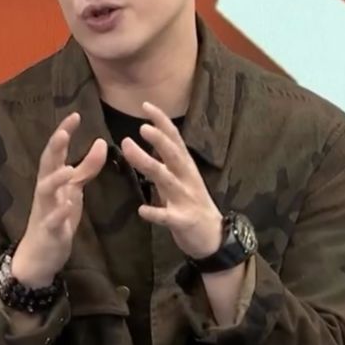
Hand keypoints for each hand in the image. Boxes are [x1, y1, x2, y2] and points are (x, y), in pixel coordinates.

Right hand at [12, 112, 106, 286]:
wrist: (39, 254)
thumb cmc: (56, 216)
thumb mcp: (74, 190)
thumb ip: (86, 167)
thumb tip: (100, 141)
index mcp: (52, 178)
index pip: (56, 150)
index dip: (64, 132)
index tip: (75, 115)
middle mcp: (46, 190)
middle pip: (46, 165)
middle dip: (54, 149)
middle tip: (63, 132)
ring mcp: (45, 209)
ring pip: (45, 190)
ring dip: (55, 179)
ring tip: (68, 170)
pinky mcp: (49, 230)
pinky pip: (52, 220)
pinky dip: (60, 212)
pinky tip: (69, 205)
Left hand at [119, 101, 223, 258]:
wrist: (215, 238)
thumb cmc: (194, 205)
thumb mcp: (183, 178)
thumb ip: (168, 160)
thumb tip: (152, 139)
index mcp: (185, 167)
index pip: (174, 139)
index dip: (161, 122)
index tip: (146, 105)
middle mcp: (187, 179)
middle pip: (173, 154)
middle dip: (159, 140)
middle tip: (141, 127)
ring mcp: (186, 199)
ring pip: (166, 179)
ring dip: (148, 164)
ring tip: (130, 151)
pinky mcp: (183, 221)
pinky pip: (168, 217)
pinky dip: (156, 213)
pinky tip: (142, 210)